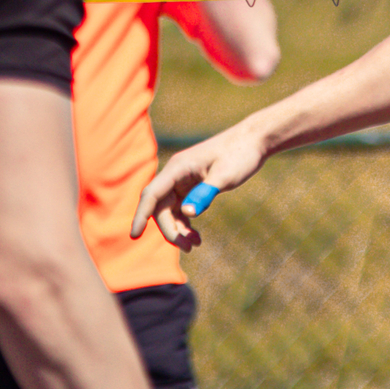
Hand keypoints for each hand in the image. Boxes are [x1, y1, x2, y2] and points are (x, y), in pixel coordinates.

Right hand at [132, 120, 269, 249]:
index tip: (134, 235)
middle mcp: (176, 174)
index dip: (141, 215)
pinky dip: (186, 224)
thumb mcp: (225, 176)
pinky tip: (197, 237)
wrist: (255, 140)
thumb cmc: (240, 154)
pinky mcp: (193, 187)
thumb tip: (186, 213)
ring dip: (178, 230)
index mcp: (178, 168)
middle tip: (188, 248)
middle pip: (160, 208)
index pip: (151, 194)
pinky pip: (181, 209)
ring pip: (170, 211)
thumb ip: (205, 194)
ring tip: (194, 245)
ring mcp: (183, 181)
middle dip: (170, 229)